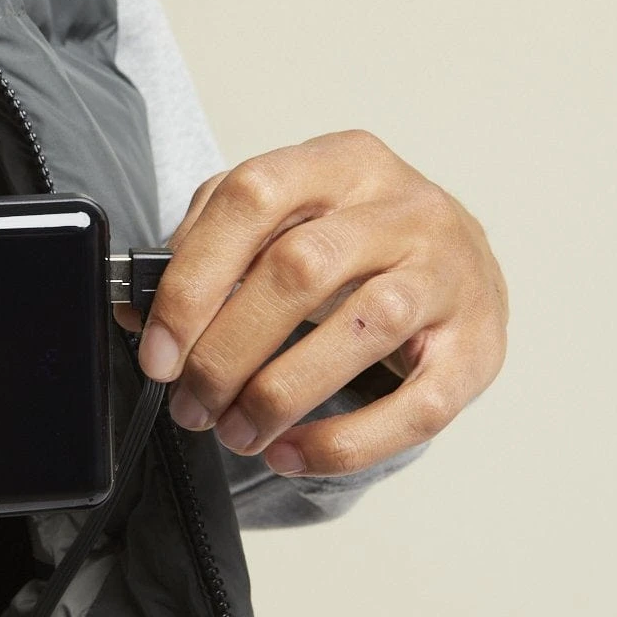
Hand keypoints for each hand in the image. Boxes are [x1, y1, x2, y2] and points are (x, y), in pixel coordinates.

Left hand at [135, 130, 507, 477]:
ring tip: (236, 431)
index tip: (158, 349)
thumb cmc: (355, 250)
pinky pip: (414, 406)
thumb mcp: (283, 224)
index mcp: (342, 162)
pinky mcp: (477, 348)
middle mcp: (405, 208)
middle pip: (300, 269)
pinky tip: (291, 453)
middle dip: (228, 351)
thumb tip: (139, 312)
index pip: (251, 199)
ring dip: (280, 394)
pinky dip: (343, 441)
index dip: (193, 279)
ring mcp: (449, 275)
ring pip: (363, 328)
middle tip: (191, 402)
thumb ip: (210, 252)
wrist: (459, 269)